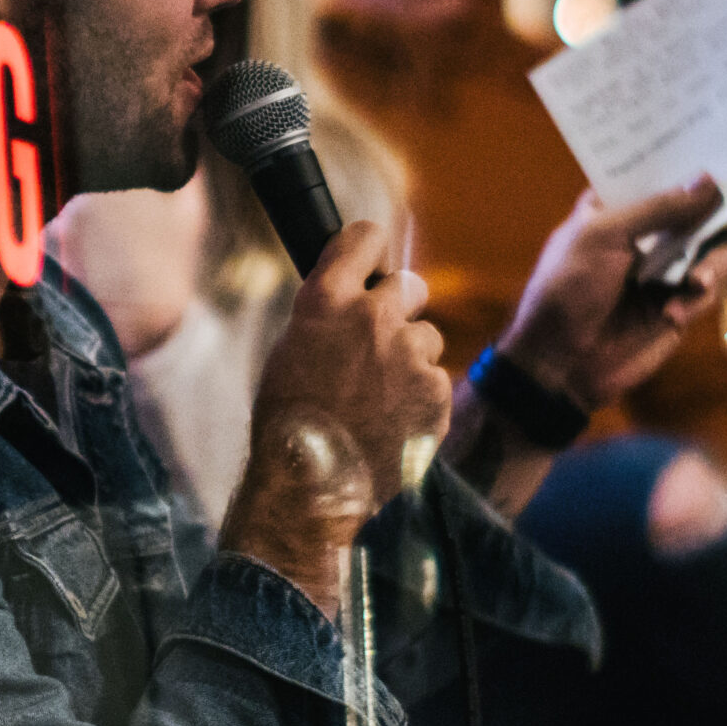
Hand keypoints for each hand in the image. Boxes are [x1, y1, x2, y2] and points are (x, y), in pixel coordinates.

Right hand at [221, 220, 450, 614]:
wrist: (312, 488)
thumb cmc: (290, 420)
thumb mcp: (293, 349)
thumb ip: (330, 315)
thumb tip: (356, 297)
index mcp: (326, 299)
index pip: (366, 237)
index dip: (371, 250)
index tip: (372, 262)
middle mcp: (372, 316)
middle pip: (409, 285)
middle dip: (399, 307)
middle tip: (380, 341)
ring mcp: (409, 353)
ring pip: (426, 338)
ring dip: (410, 359)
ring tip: (378, 399)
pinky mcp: (436, 390)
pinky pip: (435, 380)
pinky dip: (421, 398)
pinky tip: (392, 423)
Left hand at [497, 179, 726, 412]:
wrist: (560, 362)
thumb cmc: (566, 287)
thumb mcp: (602, 236)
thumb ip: (658, 208)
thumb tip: (711, 181)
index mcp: (619, 205)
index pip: (666, 173)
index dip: (698, 167)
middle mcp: (647, 231)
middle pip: (703, 209)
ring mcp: (665, 268)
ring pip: (716, 249)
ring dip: (715, 263)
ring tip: (696, 283)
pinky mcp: (679, 304)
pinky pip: (709, 289)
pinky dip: (698, 299)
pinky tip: (671, 314)